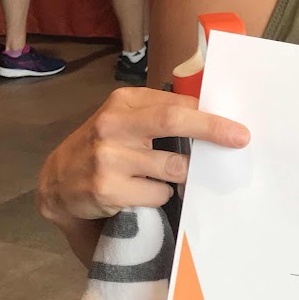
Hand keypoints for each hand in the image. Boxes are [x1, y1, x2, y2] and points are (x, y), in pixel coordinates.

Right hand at [37, 87, 248, 227]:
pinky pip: (158, 194)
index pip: (176, 104)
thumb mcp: (125, 122)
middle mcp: (113, 124)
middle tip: (240, 139)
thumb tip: (213, 120)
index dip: (209, 116)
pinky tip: (139, 194)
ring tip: (160, 177)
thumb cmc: (103, 148)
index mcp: (124, 102)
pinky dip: (159, 197)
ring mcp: (109, 157)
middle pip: (173, 121)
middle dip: (212, 130)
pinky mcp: (107, 188)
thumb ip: (159, 115)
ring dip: (179, 177)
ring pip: (173, 167)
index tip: (236, 127)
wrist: (58, 181)